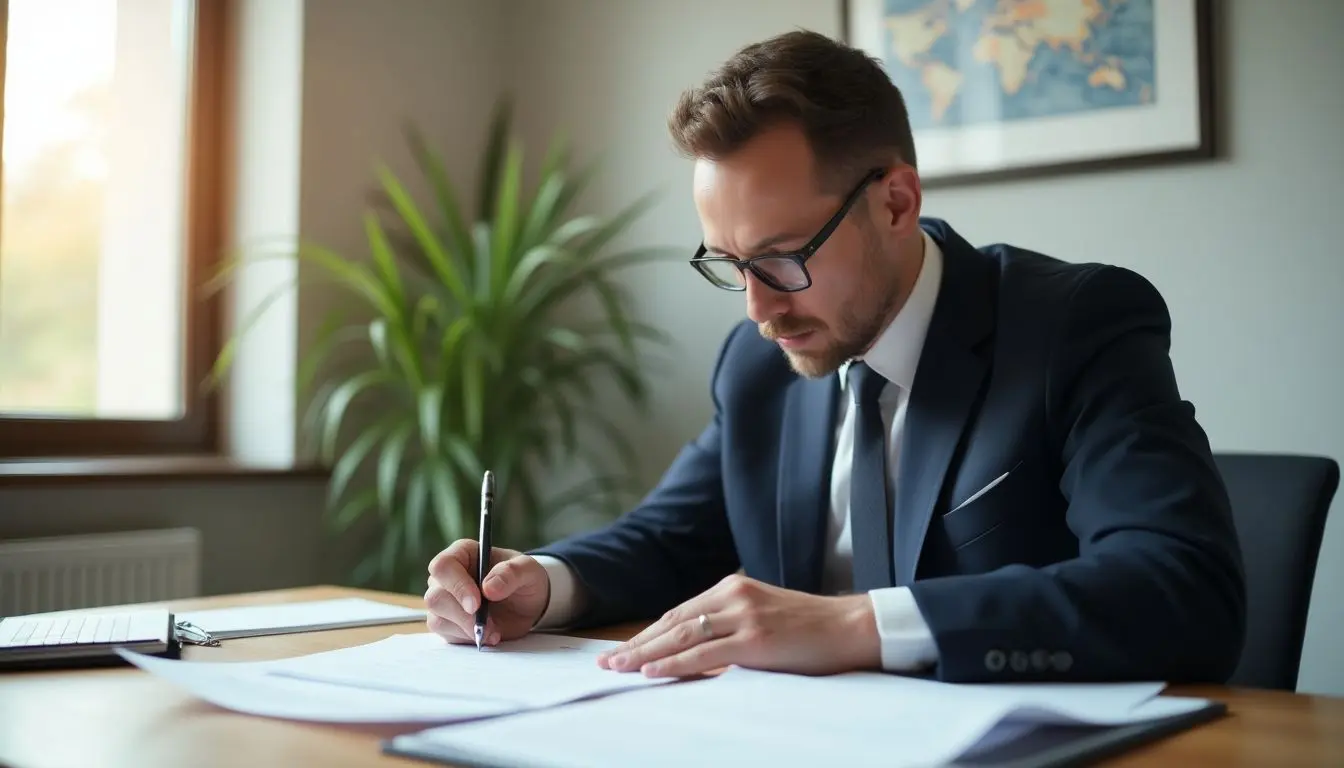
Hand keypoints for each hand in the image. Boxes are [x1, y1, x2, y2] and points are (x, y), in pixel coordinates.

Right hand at [424, 540, 549, 645]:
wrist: (527, 606)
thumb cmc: (525, 580)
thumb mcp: (529, 571)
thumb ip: (512, 573)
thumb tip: (489, 587)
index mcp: (463, 553)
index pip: (443, 566)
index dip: (456, 586)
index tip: (476, 604)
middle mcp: (448, 576)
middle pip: (435, 597)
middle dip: (462, 615)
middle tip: (487, 625)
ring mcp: (444, 600)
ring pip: (436, 618)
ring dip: (466, 629)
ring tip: (493, 631)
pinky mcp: (446, 622)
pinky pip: (445, 633)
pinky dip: (466, 638)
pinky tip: (487, 635)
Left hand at [596, 574, 879, 677]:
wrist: (852, 626)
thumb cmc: (809, 628)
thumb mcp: (762, 616)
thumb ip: (729, 625)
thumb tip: (695, 651)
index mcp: (732, 587)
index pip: (679, 613)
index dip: (648, 633)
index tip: (624, 649)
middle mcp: (733, 595)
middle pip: (673, 623)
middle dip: (637, 643)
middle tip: (607, 660)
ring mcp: (744, 615)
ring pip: (682, 636)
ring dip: (645, 653)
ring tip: (618, 666)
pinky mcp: (755, 639)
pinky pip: (705, 654)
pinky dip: (675, 664)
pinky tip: (653, 671)